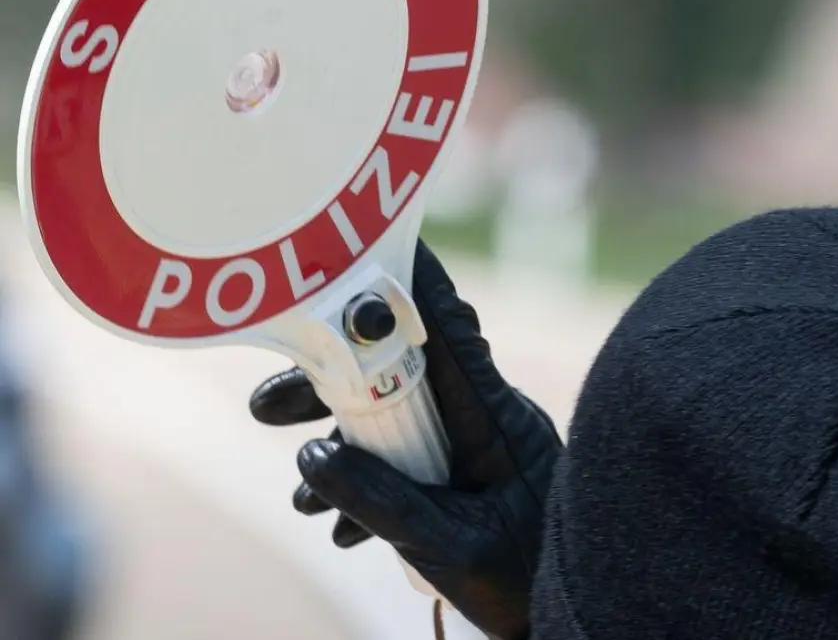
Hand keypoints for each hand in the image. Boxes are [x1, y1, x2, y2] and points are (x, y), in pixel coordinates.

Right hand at [249, 241, 560, 639]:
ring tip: (298, 501)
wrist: (569, 615)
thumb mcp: (447, 545)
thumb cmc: (528, 579)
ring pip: (395, 421)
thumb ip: (381, 500)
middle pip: (398, 374)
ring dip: (339, 450)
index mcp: (494, 418)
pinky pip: (407, 462)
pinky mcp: (470, 476)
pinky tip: (339, 531)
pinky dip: (366, 488)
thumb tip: (311, 453)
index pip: (443, 330)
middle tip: (264, 408)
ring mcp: (478, 446)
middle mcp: (486, 418)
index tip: (361, 239)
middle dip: (327, 387)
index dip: (403, 281)